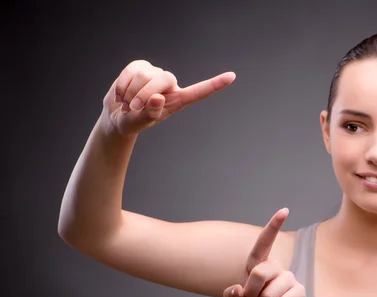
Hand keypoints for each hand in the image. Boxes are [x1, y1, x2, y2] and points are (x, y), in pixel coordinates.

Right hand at [100, 60, 235, 135]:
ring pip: (144, 74)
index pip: (199, 92)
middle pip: (163, 79)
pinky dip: (122, 85)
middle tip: (132, 108)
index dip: (215, 84)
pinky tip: (121, 95)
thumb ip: (149, 113)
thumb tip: (158, 97)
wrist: (117, 115)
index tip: (232, 76)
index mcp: (177, 100)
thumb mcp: (140, 122)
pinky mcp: (140, 66)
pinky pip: (131, 70)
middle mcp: (170, 84)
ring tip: (127, 104)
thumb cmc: (133, 122)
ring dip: (130, 92)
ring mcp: (155, 73)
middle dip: (144, 94)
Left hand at [223, 208, 307, 296]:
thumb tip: (234, 290)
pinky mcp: (300, 291)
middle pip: (260, 273)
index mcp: (259, 264)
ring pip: (270, 294)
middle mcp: (275, 267)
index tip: (285, 210)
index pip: (264, 243)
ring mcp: (289, 278)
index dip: (274, 226)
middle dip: (251, 294)